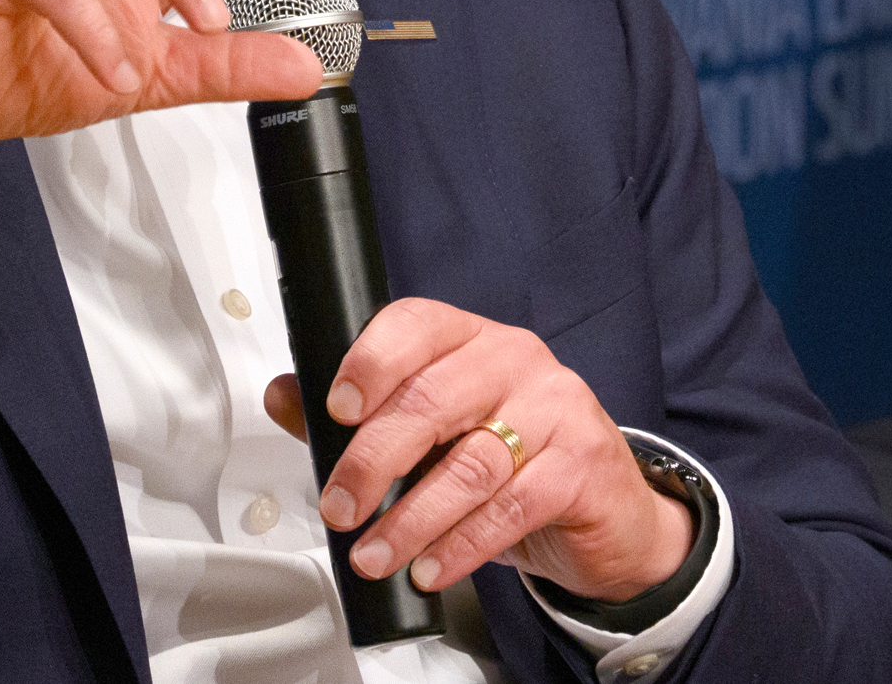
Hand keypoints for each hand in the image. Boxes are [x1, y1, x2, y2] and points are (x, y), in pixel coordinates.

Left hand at [263, 299, 693, 601]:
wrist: (606, 514)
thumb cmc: (513, 464)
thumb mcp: (436, 437)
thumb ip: (363, 417)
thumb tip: (285, 397)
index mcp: (472, 339)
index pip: (416, 326)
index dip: (370, 363)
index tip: (335, 412)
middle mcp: (516, 361)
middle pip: (432, 399)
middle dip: (373, 461)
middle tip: (342, 507)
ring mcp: (556, 409)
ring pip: (469, 461)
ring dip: (411, 518)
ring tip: (376, 553)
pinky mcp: (581, 465)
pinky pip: (509, 507)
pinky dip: (460, 544)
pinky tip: (429, 566)